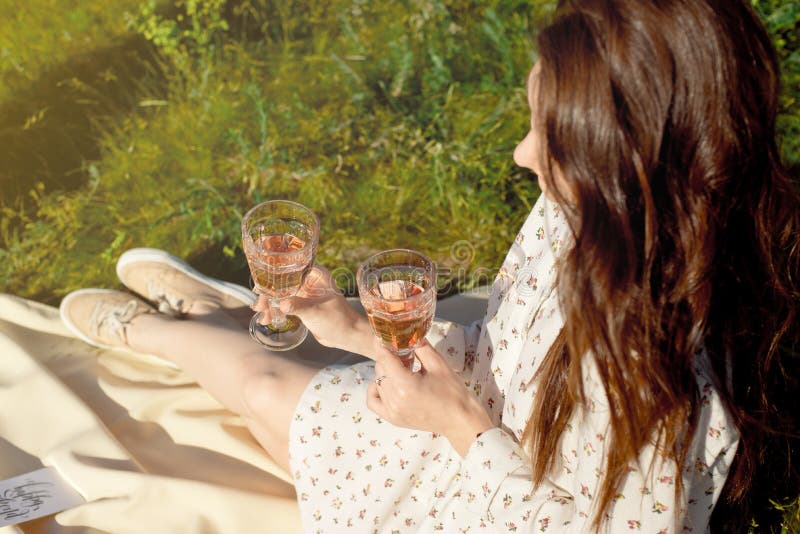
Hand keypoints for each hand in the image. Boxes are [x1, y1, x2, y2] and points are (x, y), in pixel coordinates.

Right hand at [254, 265, 373, 354]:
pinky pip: (284, 304)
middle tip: (259, 306)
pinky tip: (267, 319)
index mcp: (315, 273)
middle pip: (281, 281)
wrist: (347, 336)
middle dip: (269, 294)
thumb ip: (298, 306)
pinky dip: (275, 310)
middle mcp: (309, 280)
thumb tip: (281, 304)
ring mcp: (305, 292)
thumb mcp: (316, 312)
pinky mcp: (302, 304)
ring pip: (281, 294)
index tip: (261, 287)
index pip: (289, 268)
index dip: (273, 276)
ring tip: (263, 316)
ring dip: (270, 304)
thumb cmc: (338, 320)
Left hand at [366, 339, 493, 456]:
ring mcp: (392, 411)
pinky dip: (377, 389)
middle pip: (380, 369)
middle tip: (406, 355)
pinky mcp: (393, 418)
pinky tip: (390, 383)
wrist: (459, 420)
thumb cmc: (452, 392)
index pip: (383, 358)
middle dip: (390, 358)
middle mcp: (394, 400)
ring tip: (404, 370)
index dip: (382, 344)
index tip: (383, 335)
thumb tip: (407, 333)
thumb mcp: (438, 364)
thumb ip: (420, 346)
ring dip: (387, 372)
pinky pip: (373, 401)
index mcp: (405, 385)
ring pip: (378, 382)